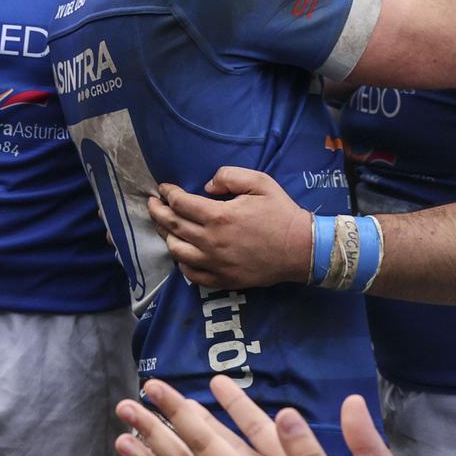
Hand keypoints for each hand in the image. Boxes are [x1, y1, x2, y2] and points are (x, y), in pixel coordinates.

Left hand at [146, 168, 310, 289]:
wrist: (302, 249)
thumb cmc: (281, 213)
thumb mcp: (260, 182)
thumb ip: (228, 176)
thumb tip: (205, 186)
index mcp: (219, 216)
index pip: (179, 203)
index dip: (167, 194)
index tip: (163, 188)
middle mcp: (212, 241)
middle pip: (172, 226)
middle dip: (157, 212)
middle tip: (153, 204)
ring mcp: (216, 263)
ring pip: (176, 251)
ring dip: (166, 236)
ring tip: (166, 226)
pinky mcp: (223, 279)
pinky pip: (191, 274)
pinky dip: (181, 262)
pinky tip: (182, 251)